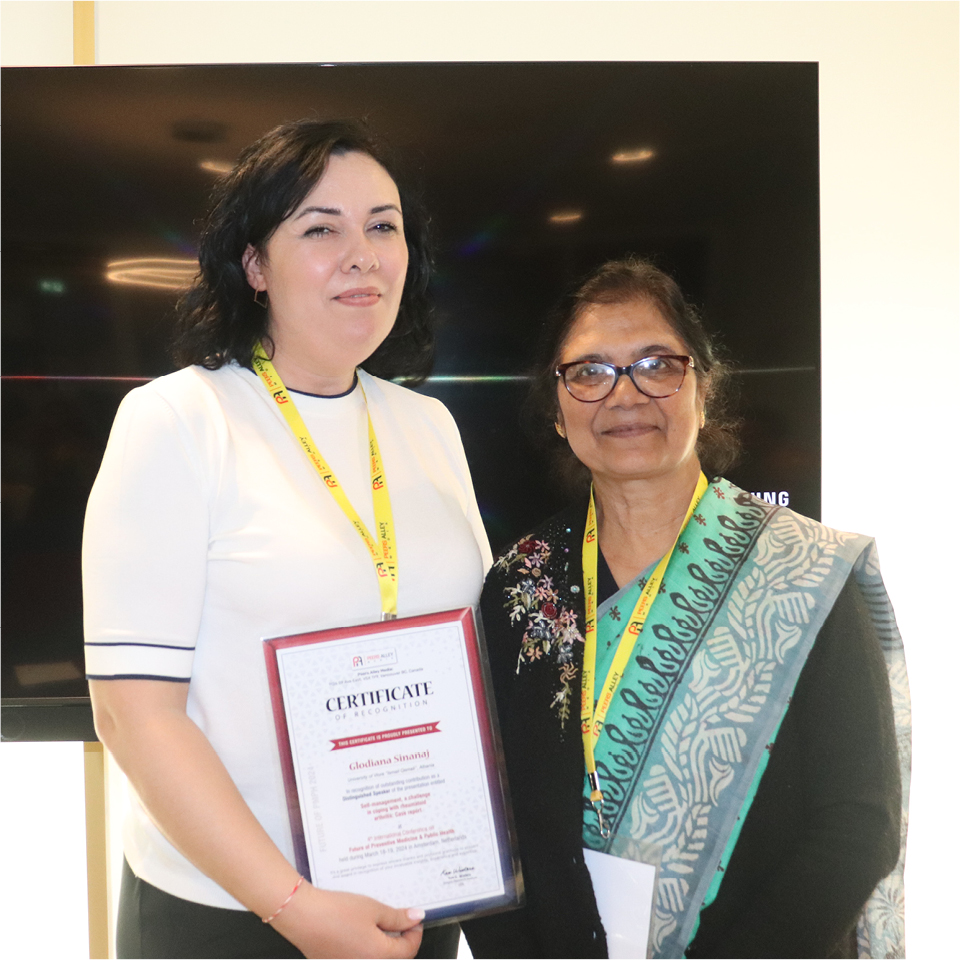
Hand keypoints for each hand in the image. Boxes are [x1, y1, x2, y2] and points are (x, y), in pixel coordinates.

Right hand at [270, 882, 423, 958]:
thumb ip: (397, 917)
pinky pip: (360, 959)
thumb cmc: (336, 912)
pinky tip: (361, 932)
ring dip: (383, 946)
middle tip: (399, 921)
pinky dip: (366, 949)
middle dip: (400, 941)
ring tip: (379, 924)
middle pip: (394, 958)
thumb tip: (416, 918)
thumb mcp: (373, 909)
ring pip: (377, 959)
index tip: (413, 919)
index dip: (415, 932)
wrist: (303, 916)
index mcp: (379, 955)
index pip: (409, 949)